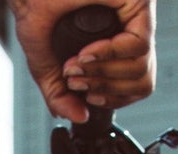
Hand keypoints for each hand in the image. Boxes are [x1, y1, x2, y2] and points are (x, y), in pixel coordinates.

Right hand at [12, 0, 155, 123]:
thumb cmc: (34, 0)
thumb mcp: (42, 54)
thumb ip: (56, 89)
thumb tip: (78, 117)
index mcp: (112, 37)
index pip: (133, 81)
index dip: (112, 98)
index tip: (86, 96)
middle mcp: (129, 25)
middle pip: (143, 80)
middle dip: (108, 92)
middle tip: (80, 84)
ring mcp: (137, 14)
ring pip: (143, 67)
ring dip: (106, 76)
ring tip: (77, 67)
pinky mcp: (139, 2)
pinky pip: (138, 45)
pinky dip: (109, 56)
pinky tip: (86, 53)